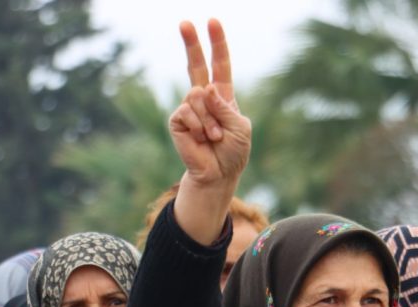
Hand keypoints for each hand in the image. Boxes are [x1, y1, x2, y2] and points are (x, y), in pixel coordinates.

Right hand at [169, 19, 251, 244]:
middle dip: (191, 43)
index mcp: (222, 96)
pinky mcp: (178, 121)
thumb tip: (205, 88)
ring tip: (215, 137)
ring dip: (210, 119)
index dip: (217, 44)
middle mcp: (204, 99)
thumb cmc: (233, 153)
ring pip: (196, 95)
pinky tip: (203, 139)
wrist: (218, 175)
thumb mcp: (239, 127)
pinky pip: (187, 111)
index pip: (220, 65)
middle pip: (196, 65)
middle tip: (184, 22)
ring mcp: (189, 108)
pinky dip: (200, 126)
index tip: (213, 22)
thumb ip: (225, 106)